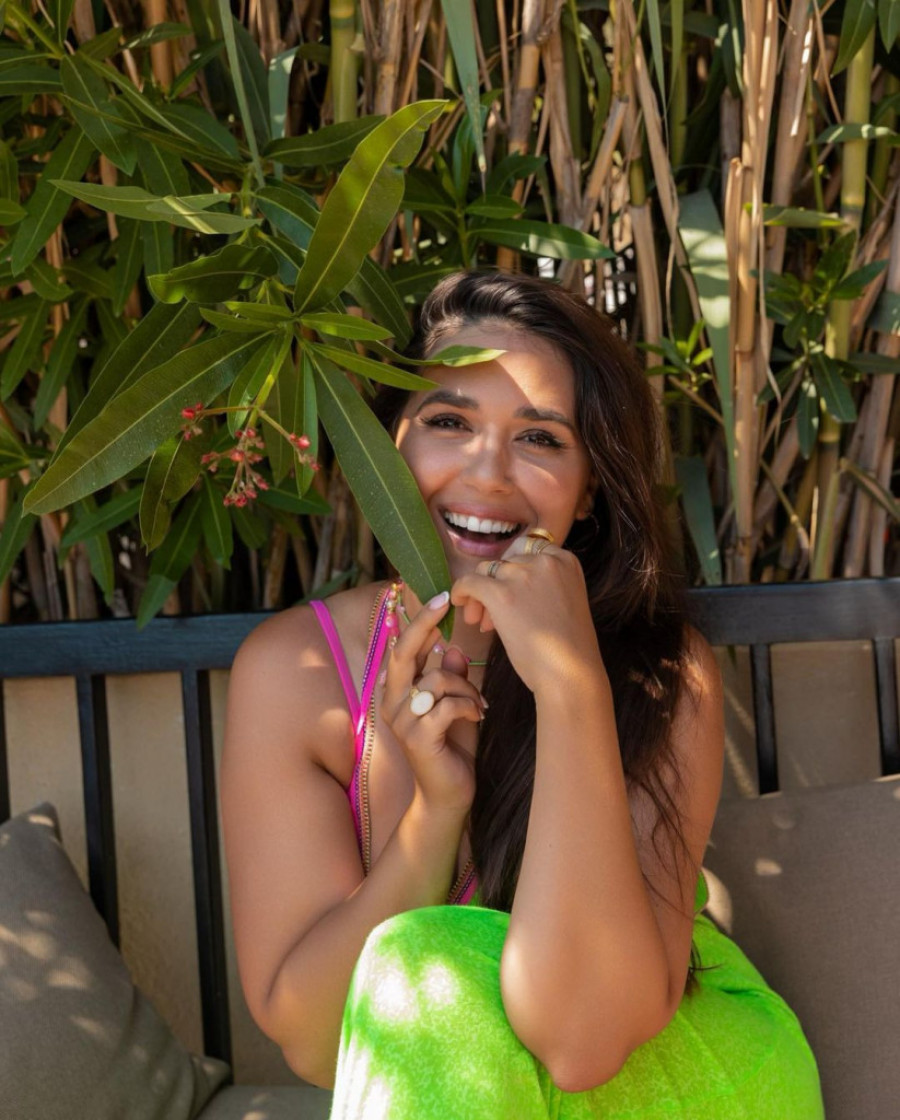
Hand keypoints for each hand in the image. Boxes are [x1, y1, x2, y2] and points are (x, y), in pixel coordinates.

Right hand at [381, 591, 485, 816]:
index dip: (419, 621)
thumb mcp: (453, 704)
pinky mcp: (418, 738)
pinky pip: (446, 705)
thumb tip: (453, 648)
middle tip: (447, 600)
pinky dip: (468, 707)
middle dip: (425, 623)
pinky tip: (477, 717)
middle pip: (403, 653)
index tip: (442, 596)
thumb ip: (449, 677)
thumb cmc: (452, 747)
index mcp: (396, 692)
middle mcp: (391, 703)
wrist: (448, 795)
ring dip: (466, 687)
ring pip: (436, 680)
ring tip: (478, 704)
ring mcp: (402, 722)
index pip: (402, 648)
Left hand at [450, 536, 603, 694]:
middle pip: (505, 562)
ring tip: (481, 622)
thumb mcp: (565, 601)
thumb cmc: (569, 649)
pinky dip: (461, 591)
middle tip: (490, 616)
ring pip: (485, 571)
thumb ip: (543, 584)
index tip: (510, 592)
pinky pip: (470, 582)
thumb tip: (504, 583)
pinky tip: (460, 604)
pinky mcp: (501, 593)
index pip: (527, 550)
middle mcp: (545, 561)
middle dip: (496, 586)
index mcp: (565, 560)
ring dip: (480, 595)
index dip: (513, 572)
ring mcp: (523, 575)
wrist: (570, 673)